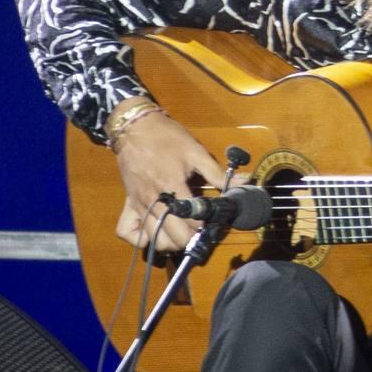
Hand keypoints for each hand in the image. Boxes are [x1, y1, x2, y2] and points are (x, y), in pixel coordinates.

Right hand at [108, 99, 229, 250]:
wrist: (135, 128)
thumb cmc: (167, 138)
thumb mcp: (195, 151)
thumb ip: (218, 173)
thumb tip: (244, 182)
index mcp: (172, 187)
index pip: (193, 222)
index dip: (208, 226)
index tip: (216, 221)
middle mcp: (154, 201)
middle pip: (175, 238)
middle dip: (192, 239)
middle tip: (201, 230)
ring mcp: (139, 205)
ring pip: (155, 241)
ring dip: (171, 243)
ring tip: (182, 232)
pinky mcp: (128, 205)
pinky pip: (128, 233)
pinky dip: (141, 238)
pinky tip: (156, 231)